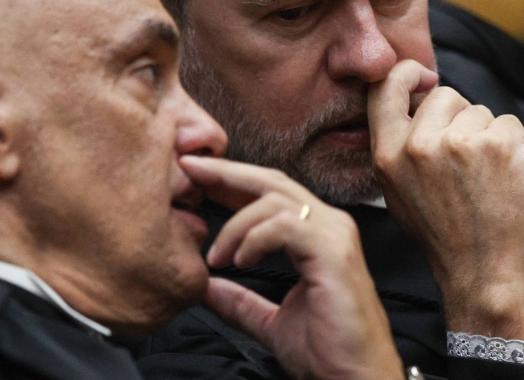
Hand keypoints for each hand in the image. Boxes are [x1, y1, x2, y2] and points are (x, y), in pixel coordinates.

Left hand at [181, 155, 403, 379]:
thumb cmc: (329, 352)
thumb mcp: (273, 322)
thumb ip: (241, 302)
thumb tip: (206, 289)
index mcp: (316, 234)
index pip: (269, 192)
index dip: (231, 181)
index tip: (195, 178)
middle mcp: (329, 225)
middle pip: (271, 181)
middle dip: (226, 173)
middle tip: (190, 170)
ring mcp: (334, 235)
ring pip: (274, 199)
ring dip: (235, 224)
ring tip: (216, 257)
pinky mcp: (334, 252)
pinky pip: (286, 225)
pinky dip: (254, 238)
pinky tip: (239, 260)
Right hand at [368, 60, 523, 343]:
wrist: (485, 272)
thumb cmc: (443, 234)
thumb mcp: (396, 191)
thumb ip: (397, 146)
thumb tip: (414, 101)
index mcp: (387, 154)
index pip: (385, 88)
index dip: (407, 73)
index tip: (424, 78)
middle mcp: (419, 145)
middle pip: (445, 95)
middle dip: (459, 116)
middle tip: (464, 157)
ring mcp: (460, 142)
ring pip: (480, 111)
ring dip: (487, 135)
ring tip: (484, 176)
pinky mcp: (499, 145)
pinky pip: (509, 123)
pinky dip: (513, 145)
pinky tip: (505, 177)